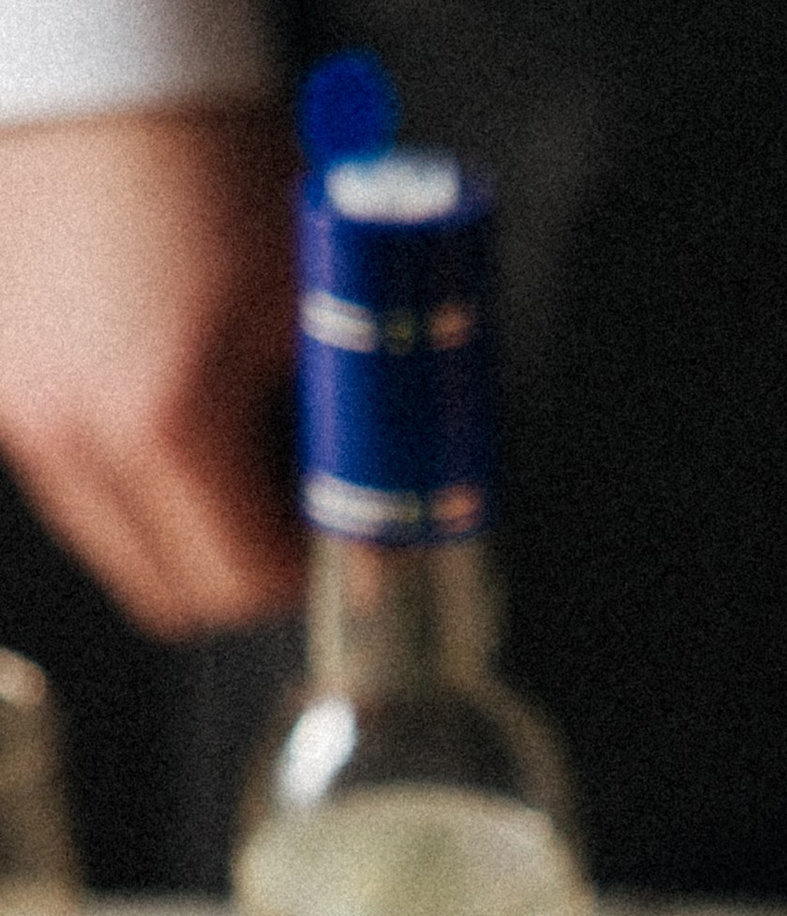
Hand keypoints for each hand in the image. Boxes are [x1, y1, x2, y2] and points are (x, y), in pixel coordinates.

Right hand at [0, 106, 301, 636]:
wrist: (106, 73)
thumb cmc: (212, 163)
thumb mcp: (312, 307)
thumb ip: (351, 439)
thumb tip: (378, 538)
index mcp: (161, 422)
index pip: (246, 586)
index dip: (307, 575)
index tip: (336, 538)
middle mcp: (72, 436)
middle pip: (173, 596)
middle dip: (241, 566)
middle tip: (289, 503)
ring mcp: (21, 418)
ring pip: (117, 550)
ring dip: (181, 527)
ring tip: (227, 438)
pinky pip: (76, 487)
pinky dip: (129, 477)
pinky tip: (166, 402)